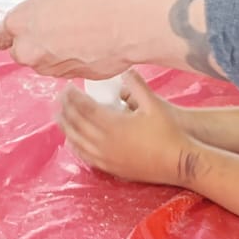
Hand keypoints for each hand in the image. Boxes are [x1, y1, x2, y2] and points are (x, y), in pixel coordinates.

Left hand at [0, 0, 128, 77]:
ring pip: (43, 61)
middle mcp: (29, 50)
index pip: (0, 34)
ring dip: (52, 51)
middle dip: (32, 41)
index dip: (7, 31)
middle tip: (53, 25)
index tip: (11, 30)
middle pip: (20, 50)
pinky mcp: (70, 77)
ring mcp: (49, 67)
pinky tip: (87, 43)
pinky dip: (71, 59)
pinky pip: (64, 68)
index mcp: (19, 23)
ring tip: (76, 31)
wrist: (124, 24)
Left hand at [56, 70, 198, 186]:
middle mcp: (105, 143)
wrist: (179, 162)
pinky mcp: (112, 169)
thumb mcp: (154, 103)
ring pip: (78, 142)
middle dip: (66, 110)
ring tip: (59, 117)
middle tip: (60, 98)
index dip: (73, 97)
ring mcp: (107, 158)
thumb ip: (136, 85)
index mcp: (113, 125)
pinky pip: (86, 157)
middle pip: (77, 124)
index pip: (84, 108)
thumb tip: (124, 69)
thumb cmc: (168, 131)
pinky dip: (75, 146)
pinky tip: (72, 141)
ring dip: (66, 128)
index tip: (67, 87)